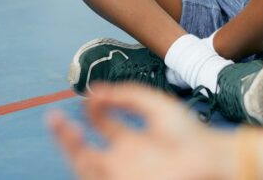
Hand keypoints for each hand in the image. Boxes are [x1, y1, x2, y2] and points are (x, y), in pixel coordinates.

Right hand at [47, 84, 233, 179]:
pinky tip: (80, 150)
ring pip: (86, 167)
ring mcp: (125, 175)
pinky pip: (96, 178)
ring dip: (70, 150)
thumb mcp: (156, 106)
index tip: (87, 96)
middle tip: (52, 116)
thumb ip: (127, 95)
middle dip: (66, 136)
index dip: (92, 111)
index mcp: (135, 142)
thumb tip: (95, 91)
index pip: (104, 126)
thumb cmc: (189, 134)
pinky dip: (85, 168)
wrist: (209, 159)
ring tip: (63, 128)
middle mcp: (127, 161)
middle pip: (86, 151)